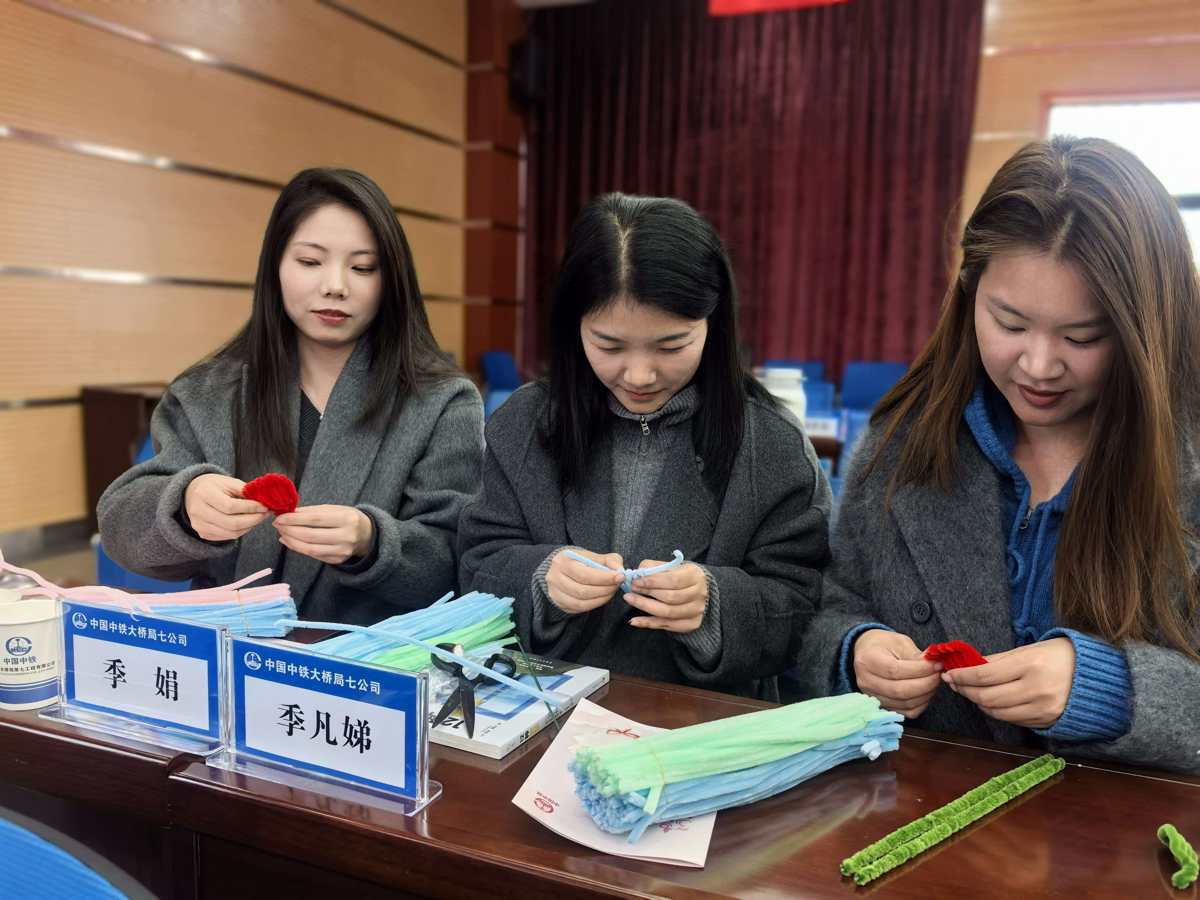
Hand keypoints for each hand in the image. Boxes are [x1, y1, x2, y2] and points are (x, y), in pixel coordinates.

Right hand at [184, 473, 267, 540]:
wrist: (193, 493)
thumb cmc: (215, 486)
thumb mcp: (229, 482)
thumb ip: (245, 491)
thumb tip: (264, 502)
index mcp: (204, 493)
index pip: (230, 506)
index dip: (250, 508)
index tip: (264, 506)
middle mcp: (198, 511)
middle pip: (232, 523)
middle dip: (254, 520)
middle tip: (265, 514)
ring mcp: (199, 525)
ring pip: (231, 533)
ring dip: (250, 527)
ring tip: (258, 517)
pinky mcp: (203, 534)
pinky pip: (227, 537)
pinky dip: (241, 531)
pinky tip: (248, 522)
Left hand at [274, 505, 372, 565]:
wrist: (367, 535)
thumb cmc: (348, 518)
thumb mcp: (335, 509)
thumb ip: (313, 511)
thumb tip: (289, 514)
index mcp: (347, 519)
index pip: (315, 519)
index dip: (295, 519)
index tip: (280, 517)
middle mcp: (346, 536)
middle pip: (310, 535)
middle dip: (290, 530)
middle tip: (277, 525)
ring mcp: (342, 551)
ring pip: (310, 548)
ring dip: (291, 541)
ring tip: (282, 533)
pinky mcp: (337, 560)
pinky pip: (313, 555)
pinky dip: (298, 548)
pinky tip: (290, 541)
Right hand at [545, 548, 623, 613]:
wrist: (562, 568)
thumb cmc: (580, 561)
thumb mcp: (594, 556)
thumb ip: (609, 560)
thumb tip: (619, 570)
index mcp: (563, 560)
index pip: (585, 574)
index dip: (605, 578)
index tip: (620, 577)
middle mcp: (555, 577)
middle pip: (583, 590)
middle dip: (604, 589)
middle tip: (616, 586)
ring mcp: (555, 592)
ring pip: (581, 602)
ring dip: (601, 599)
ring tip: (610, 592)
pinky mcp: (559, 603)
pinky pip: (579, 608)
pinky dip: (594, 604)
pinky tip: (601, 598)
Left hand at [625, 561, 707, 633]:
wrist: (697, 591)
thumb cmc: (680, 577)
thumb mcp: (670, 567)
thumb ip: (654, 568)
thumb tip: (637, 573)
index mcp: (695, 575)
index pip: (673, 580)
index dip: (652, 581)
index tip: (635, 581)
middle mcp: (699, 594)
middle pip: (670, 597)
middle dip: (647, 594)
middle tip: (630, 590)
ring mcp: (697, 610)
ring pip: (668, 613)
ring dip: (645, 607)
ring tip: (630, 600)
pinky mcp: (692, 623)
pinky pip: (666, 625)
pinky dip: (648, 623)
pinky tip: (634, 620)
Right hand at [852, 630, 941, 718]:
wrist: (867, 652)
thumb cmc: (883, 644)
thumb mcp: (899, 642)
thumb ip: (916, 655)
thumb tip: (933, 665)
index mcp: (868, 660)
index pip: (895, 671)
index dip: (920, 670)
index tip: (936, 665)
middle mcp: (866, 681)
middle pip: (900, 691)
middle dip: (926, 684)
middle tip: (938, 674)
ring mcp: (872, 696)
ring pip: (905, 703)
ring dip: (925, 694)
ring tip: (933, 681)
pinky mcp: (882, 706)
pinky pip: (906, 712)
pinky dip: (921, 704)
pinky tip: (925, 692)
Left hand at [942, 638, 1075, 727]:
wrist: (1097, 675)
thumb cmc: (1059, 656)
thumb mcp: (1028, 649)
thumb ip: (997, 660)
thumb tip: (968, 666)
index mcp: (1030, 665)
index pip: (984, 675)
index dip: (962, 676)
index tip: (949, 674)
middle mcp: (1036, 690)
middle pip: (987, 697)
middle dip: (965, 691)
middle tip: (955, 683)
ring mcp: (1043, 709)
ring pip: (997, 712)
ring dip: (979, 702)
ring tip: (971, 691)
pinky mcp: (1047, 721)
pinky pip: (1013, 720)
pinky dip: (998, 711)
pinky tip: (992, 701)